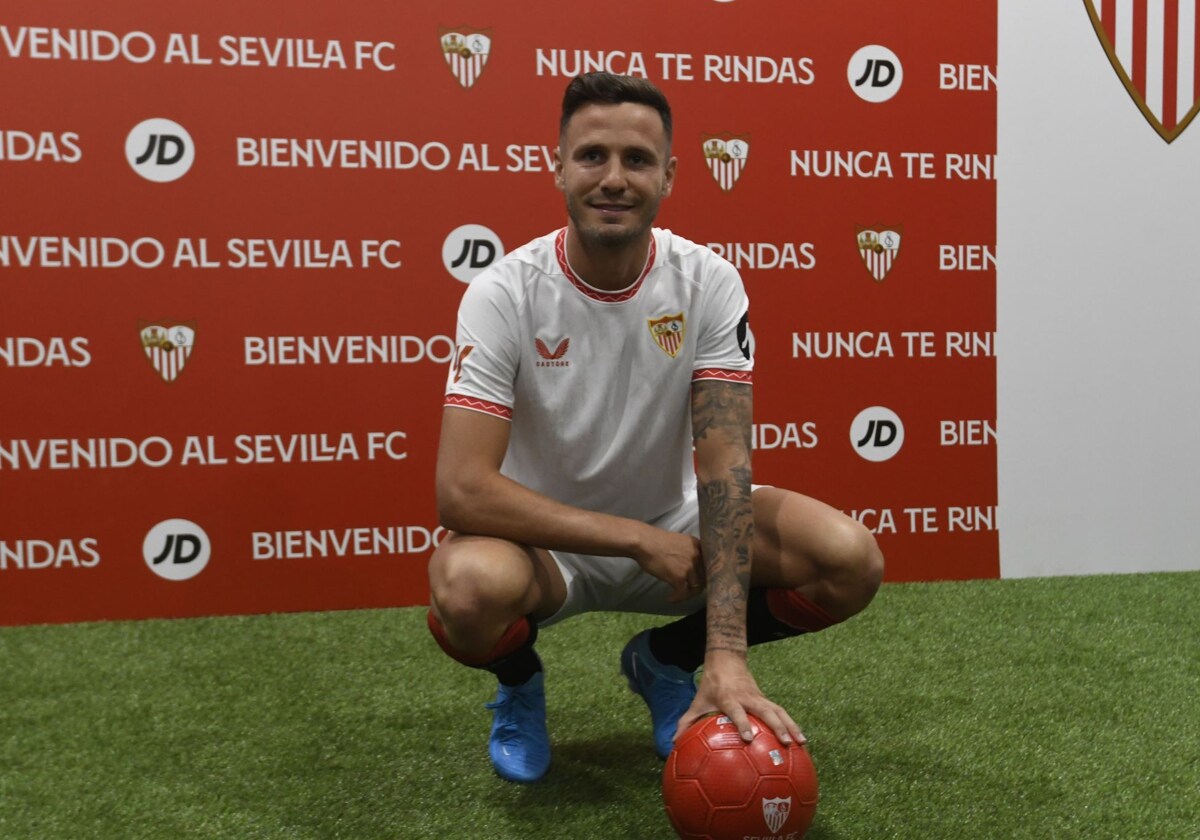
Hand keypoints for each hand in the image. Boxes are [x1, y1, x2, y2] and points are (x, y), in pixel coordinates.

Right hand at [631, 527, 704, 602]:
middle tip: (686, 591)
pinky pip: (683, 593)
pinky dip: (677, 598)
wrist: (643, 542)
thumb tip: (687, 566)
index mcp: (697, 545)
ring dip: (687, 595)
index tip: (694, 581)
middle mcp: (697, 555)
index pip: (707, 565)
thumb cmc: (654, 540)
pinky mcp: (680, 577)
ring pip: (696, 587)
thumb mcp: (677, 542)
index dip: (702, 575)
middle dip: (695, 586)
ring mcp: (690, 566)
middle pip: (704, 577)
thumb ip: (686, 552)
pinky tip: (669, 598)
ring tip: (678, 596)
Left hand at [674, 651, 804, 747]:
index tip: (748, 738)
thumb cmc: (711, 685)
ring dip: (791, 725)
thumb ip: (687, 722)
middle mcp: (747, 697)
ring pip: (779, 711)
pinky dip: (792, 724)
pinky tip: (800, 739)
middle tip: (786, 743)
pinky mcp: (766, 699)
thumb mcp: (697, 701)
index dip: (742, 723)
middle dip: (777, 726)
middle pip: (766, 711)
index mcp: (729, 698)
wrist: (726, 660)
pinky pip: (781, 712)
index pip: (737, 711)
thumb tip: (674, 743)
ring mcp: (759, 697)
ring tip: (801, 743)